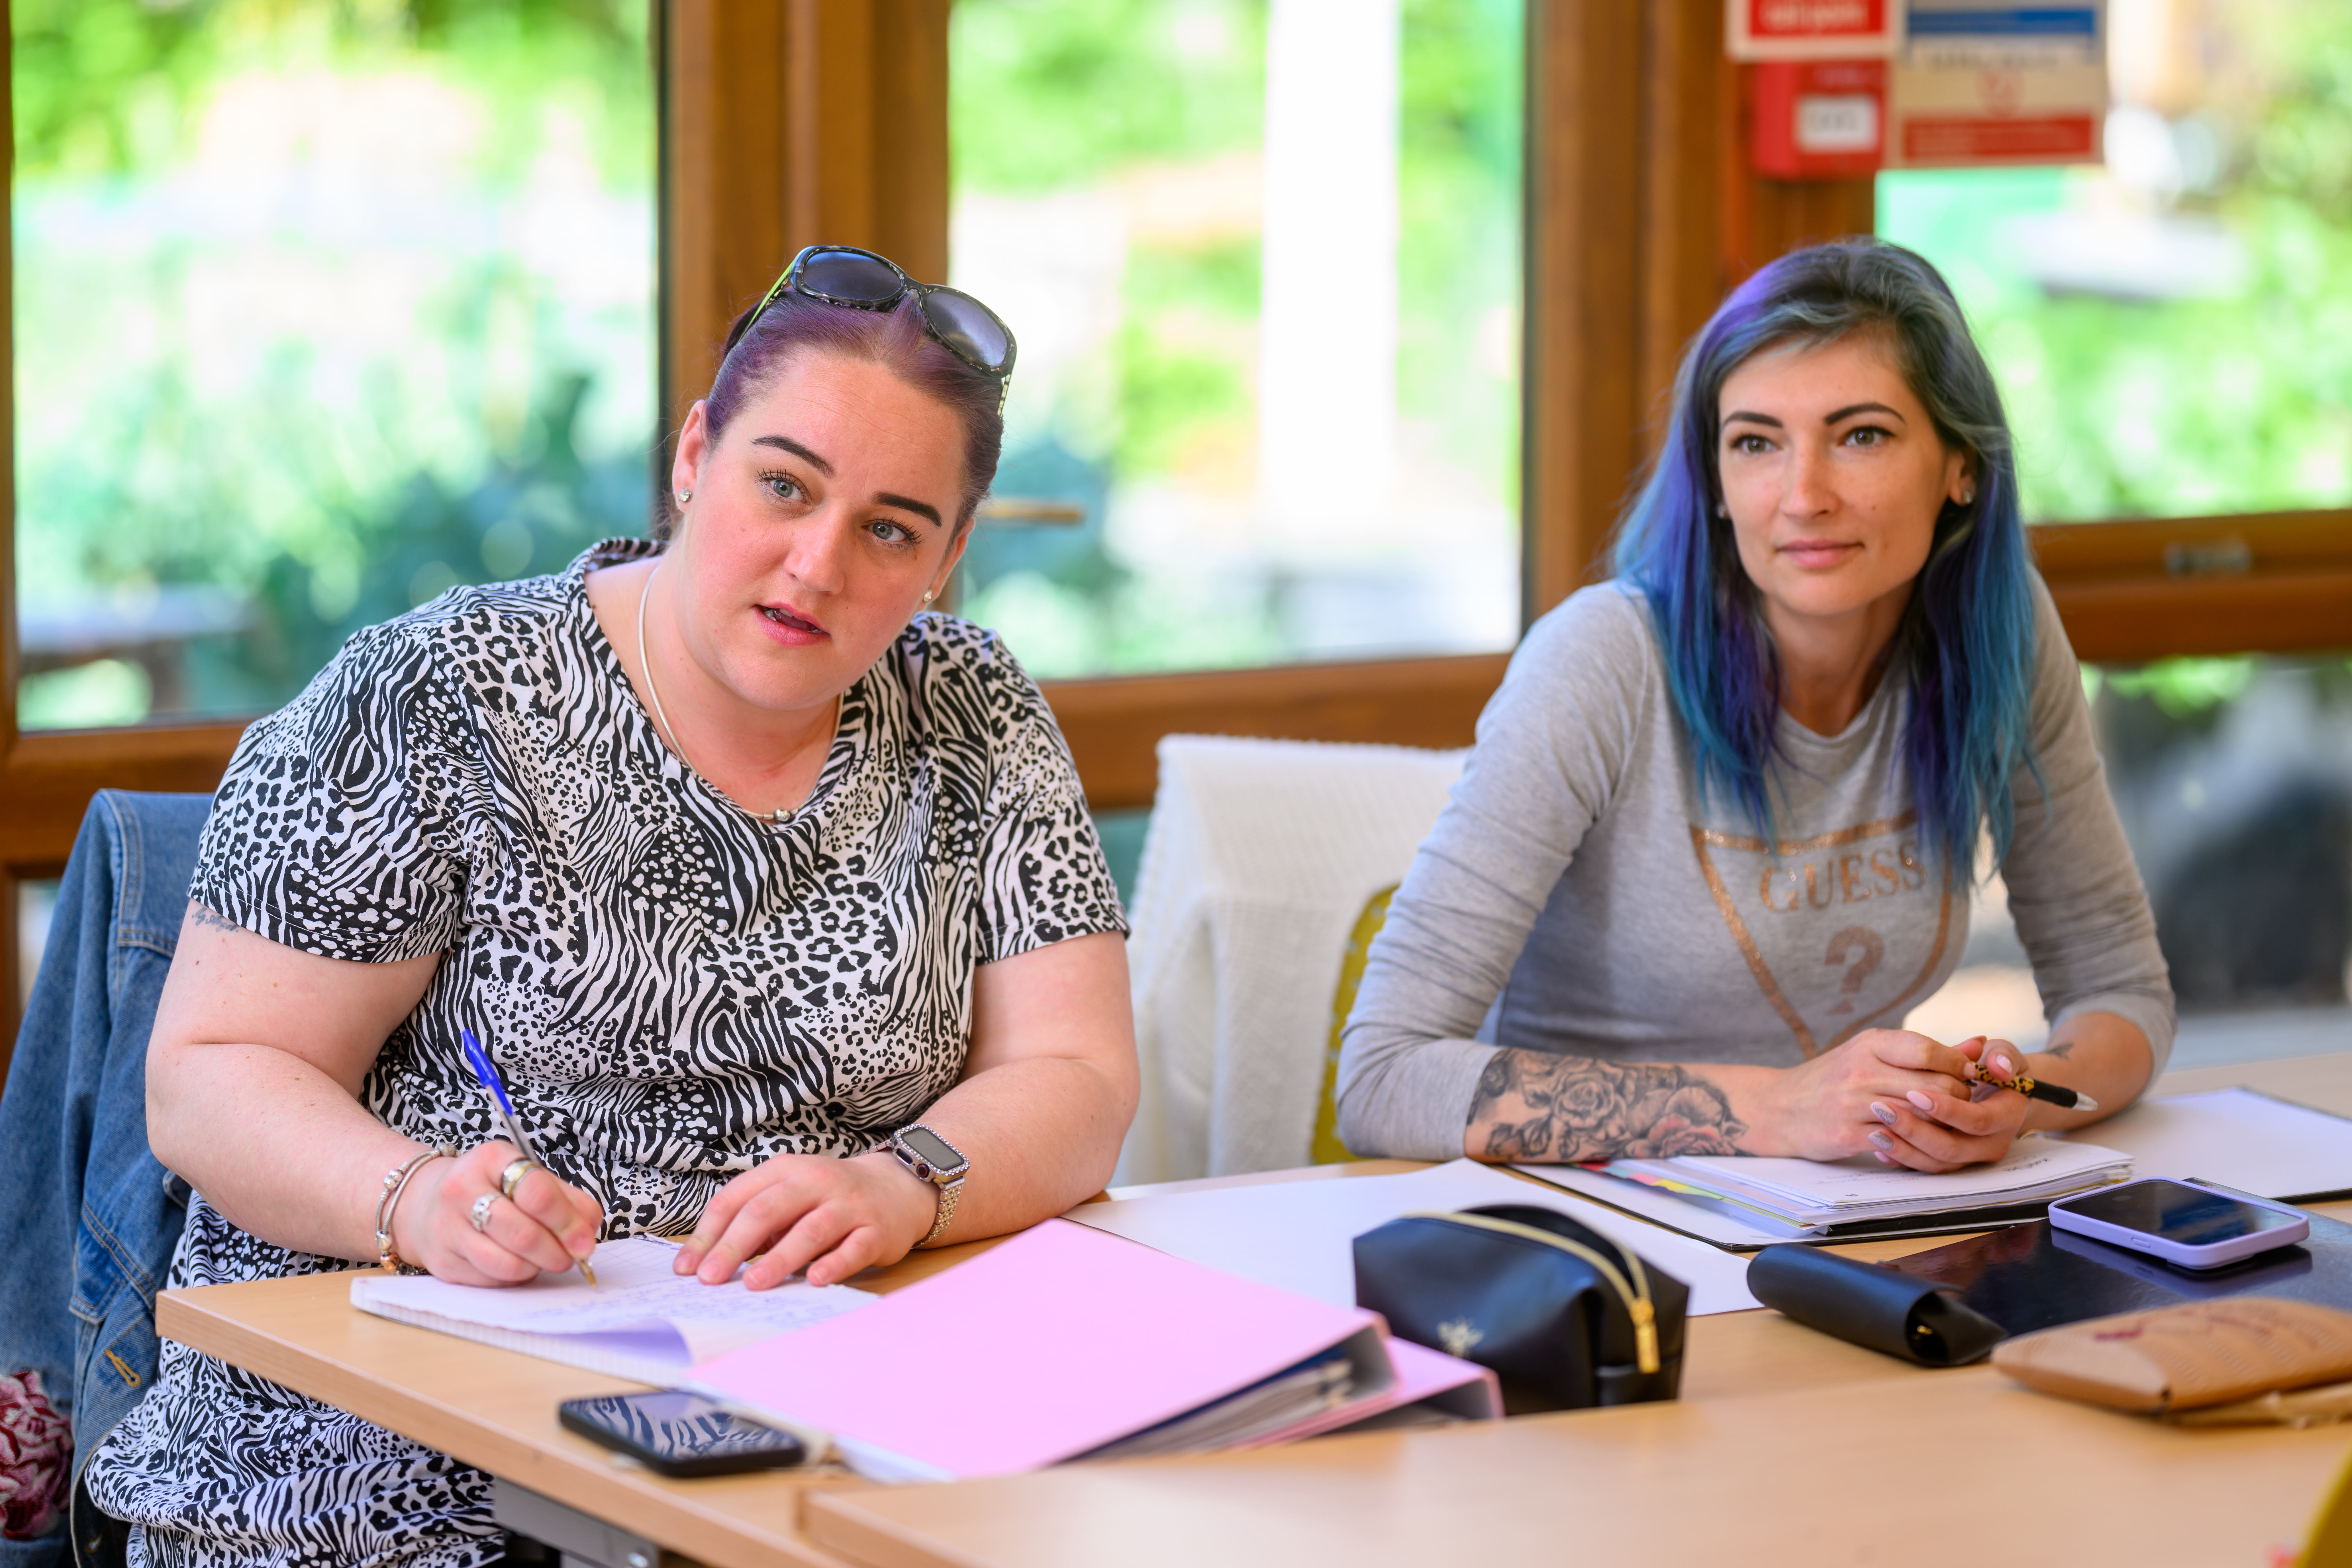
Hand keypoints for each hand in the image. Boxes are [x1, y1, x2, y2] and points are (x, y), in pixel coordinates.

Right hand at [391, 1141, 602, 1285]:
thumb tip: (589, 1229)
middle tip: (572, 1257)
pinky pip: (491, 1280)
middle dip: (557, 1251)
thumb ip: (566, 1198)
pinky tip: (518, 1264)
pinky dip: (515, 1278)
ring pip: (507, 1264)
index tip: (585, 1242)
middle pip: (523, 1234)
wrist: (426, 1202)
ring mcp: (447, 1228)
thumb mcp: (528, 1176)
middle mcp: (462, 1191)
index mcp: (490, 1159)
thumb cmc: (490, 1188)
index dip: (568, 1222)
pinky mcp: (442, 1261)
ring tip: (545, 1259)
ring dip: (537, 1267)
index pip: (537, 1193)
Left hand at [675, 1151, 937, 1289]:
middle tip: (711, 1278)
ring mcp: (848, 1205)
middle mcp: (816, 1181)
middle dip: (734, 1245)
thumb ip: (754, 1221)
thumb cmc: (828, 1198)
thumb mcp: (789, 1195)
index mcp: (785, 1170)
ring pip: (810, 1229)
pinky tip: (815, 1281)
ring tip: (754, 1283)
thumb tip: (706, 1261)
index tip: (687, 1268)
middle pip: (767, 1210)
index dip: (708, 1233)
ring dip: (780, 1258)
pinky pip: (853, 1248)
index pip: (737, 1198)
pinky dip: (834, 1264)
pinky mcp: (875, 1229)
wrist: (896, 1188)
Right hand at [1753, 1028, 1998, 1166]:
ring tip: (1943, 1123)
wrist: (1780, 1108)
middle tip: (1959, 1104)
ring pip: (1922, 1116)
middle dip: (1957, 1098)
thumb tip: (1979, 1044)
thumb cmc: (1834, 1078)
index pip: (1928, 1049)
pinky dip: (1915, 1143)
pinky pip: (1900, 1141)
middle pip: (1934, 1086)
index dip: (1956, 1065)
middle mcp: (1861, 1070)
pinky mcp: (1849, 1134)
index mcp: (1870, 1043)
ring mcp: (1853, 1104)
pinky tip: (1918, 1140)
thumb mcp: (1872, 1053)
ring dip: (1940, 1123)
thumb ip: (1926, 1051)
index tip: (1965, 1075)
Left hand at [1856, 1035, 2032, 1172]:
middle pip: (1952, 1148)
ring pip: (1936, 1163)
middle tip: (1881, 1108)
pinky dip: (1902, 1159)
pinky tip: (1878, 1146)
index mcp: (2007, 1115)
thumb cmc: (1996, 1068)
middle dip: (1915, 1130)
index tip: (1915, 1094)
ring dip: (1903, 1148)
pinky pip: (1926, 1168)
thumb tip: (2000, 1065)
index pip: (1978, 1120)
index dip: (1947, 1110)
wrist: (1999, 1093)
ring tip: (1874, 1129)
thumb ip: (2002, 1056)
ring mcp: (1970, 1156)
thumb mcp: (2004, 1056)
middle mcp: (1992, 1142)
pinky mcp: (1952, 1161)